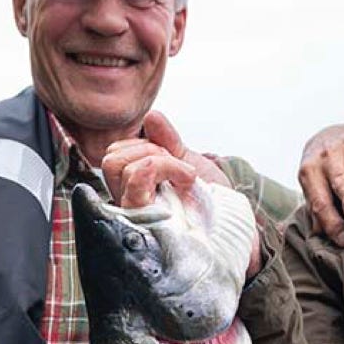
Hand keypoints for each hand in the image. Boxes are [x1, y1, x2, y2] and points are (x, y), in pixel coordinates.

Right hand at [103, 112, 260, 277]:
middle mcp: (128, 202)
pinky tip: (188, 179)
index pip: (115, 155)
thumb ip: (168, 140)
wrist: (232, 226)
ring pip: (118, 165)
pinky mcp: (144, 218)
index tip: (174, 159)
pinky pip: (136, 178)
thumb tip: (150, 117)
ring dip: (158, 159)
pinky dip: (163, 165)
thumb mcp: (188, 163)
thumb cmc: (211, 203)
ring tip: (185, 176)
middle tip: (178, 168)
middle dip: (149, 150)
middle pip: (112, 159)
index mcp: (133, 189)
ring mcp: (134, 211)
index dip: (143, 145)